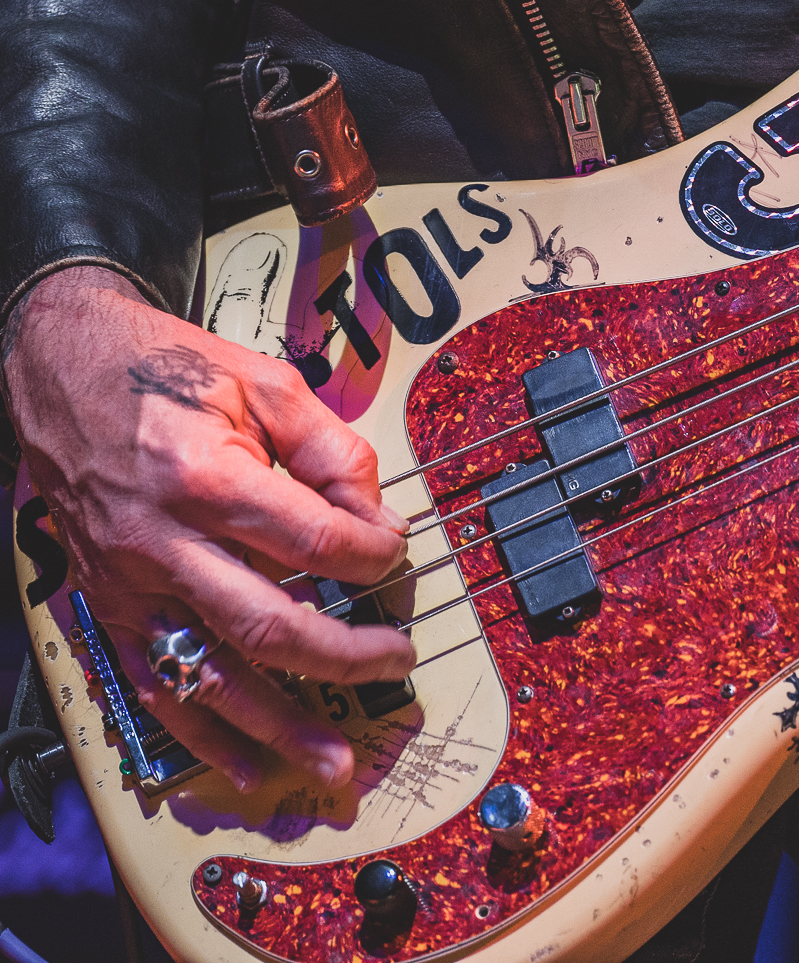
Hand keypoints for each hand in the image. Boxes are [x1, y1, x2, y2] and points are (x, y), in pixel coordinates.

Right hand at [4, 266, 414, 791]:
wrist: (63, 371)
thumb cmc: (166, 374)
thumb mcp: (265, 383)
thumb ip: (332, 450)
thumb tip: (380, 519)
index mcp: (206, 477)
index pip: (315, 543)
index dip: (373, 557)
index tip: (395, 556)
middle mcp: (163, 540)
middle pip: (270, 624)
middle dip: (345, 656)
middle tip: (395, 663)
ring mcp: (133, 584)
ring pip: (213, 674)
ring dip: (279, 725)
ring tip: (334, 759)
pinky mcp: (114, 607)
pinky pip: (159, 686)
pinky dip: (206, 736)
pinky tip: (251, 767)